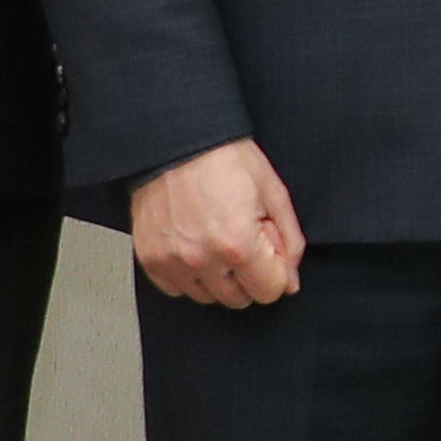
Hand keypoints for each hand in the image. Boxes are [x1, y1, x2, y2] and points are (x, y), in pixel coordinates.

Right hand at [133, 137, 305, 305]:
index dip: (275, 270)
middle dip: (249, 275)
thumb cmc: (224, 159)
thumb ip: (289, 243)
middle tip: (242, 239)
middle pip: (239, 299)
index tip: (268, 248)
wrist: (176, 141)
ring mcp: (171, 261)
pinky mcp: (150, 258)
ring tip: (217, 239)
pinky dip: (189, 275)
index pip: (269, 292)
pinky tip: (195, 245)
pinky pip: (176, 288)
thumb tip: (290, 282)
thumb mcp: (273, 193)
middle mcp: (201, 259)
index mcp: (237, 245)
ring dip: (218, 278)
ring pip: (207, 297)